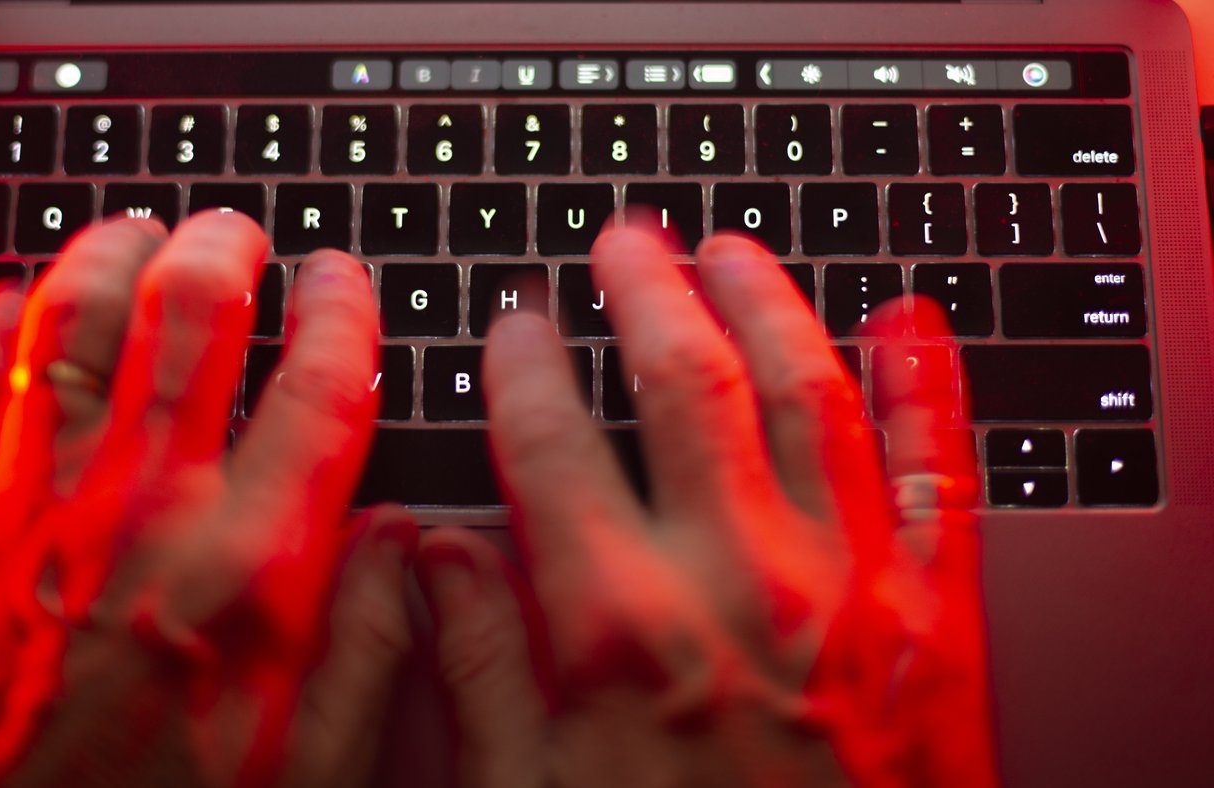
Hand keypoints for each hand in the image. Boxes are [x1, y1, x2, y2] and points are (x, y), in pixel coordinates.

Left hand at [0, 213, 412, 786]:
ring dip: (111, 252)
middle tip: (235, 231)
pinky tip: (14, 306)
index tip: (341, 281)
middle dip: (223, 247)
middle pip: (192, 313)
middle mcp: (145, 501)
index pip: (319, 385)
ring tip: (136, 233)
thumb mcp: (306, 761)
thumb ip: (372, 641)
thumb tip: (408, 543)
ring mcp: (36, 492)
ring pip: (75, 314)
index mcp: (249, 559)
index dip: (342, 310)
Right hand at [417, 227, 995, 786]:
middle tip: (625, 242)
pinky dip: (927, 385)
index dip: (521, 360)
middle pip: (682, 379)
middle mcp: (735, 582)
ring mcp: (845, 587)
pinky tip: (907, 323)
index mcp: (618, 628)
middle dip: (645, 288)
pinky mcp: (933, 618)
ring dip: (765, 301)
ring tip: (731, 251)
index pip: (548, 440)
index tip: (514, 321)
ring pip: (805, 391)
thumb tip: (425, 558)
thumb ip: (480, 665)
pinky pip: (938, 470)